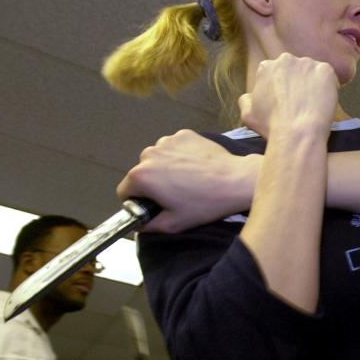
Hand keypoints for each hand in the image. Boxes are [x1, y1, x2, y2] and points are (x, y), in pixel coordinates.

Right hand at [118, 129, 258, 232]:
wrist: (235, 181)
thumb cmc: (204, 204)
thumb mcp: (173, 224)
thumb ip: (148, 225)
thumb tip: (139, 224)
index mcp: (141, 176)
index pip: (125, 190)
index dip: (137, 201)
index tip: (152, 205)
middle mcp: (148, 154)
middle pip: (141, 172)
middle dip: (152, 183)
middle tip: (175, 194)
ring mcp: (167, 141)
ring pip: (157, 158)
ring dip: (165, 167)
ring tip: (187, 180)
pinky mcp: (184, 134)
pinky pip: (174, 147)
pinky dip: (180, 155)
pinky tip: (195, 166)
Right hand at [238, 53, 337, 141]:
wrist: (298, 132)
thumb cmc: (272, 126)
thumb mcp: (247, 115)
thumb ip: (246, 100)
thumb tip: (250, 95)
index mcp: (266, 67)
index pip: (275, 73)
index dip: (281, 88)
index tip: (286, 100)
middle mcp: (285, 59)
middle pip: (294, 69)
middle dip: (296, 82)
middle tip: (300, 102)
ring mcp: (307, 63)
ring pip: (311, 71)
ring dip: (312, 84)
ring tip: (313, 104)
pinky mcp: (325, 70)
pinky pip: (328, 76)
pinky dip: (328, 86)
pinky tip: (324, 101)